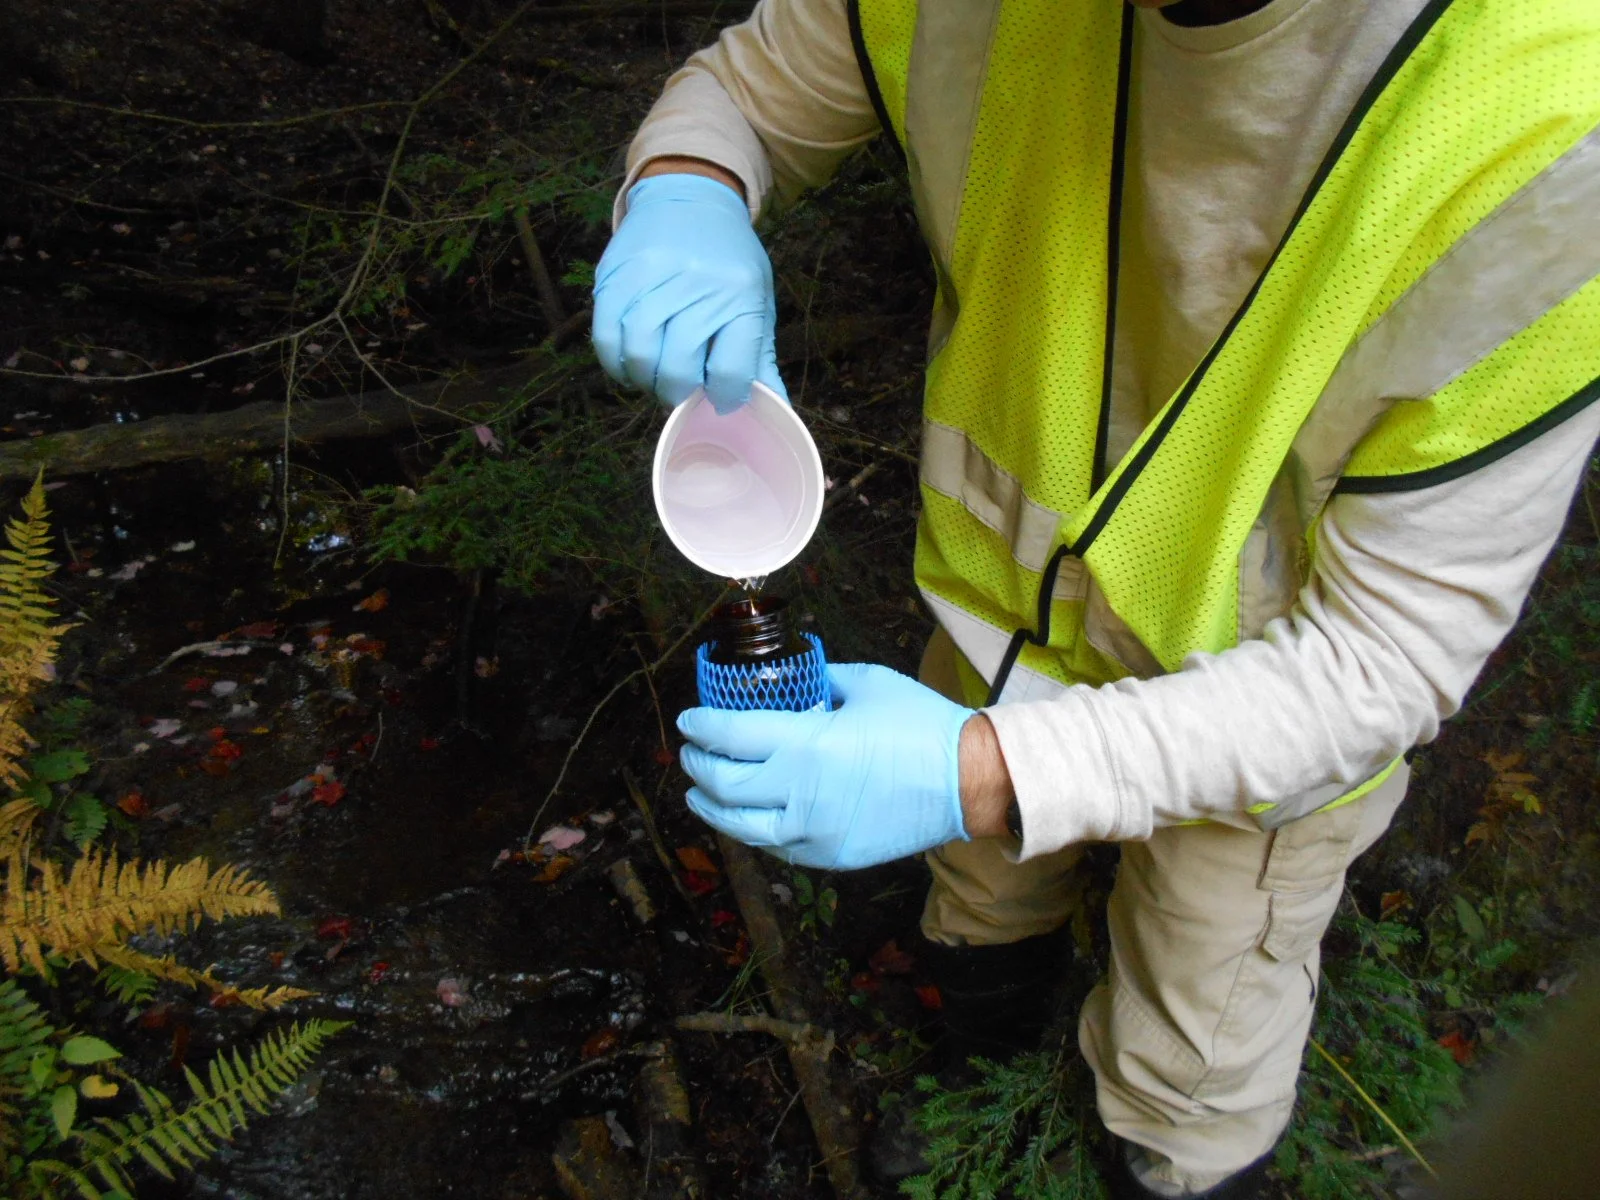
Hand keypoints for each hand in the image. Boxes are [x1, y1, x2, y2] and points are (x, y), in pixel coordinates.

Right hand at [591, 171, 785, 413]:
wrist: (692, 196)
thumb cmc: (729, 260)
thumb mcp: (756, 300)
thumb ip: (759, 357)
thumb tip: (774, 409)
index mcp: (739, 296)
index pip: (729, 371)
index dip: (723, 397)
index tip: (718, 398)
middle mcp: (697, 285)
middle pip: (679, 368)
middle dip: (679, 394)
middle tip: (681, 393)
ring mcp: (652, 278)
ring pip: (640, 356)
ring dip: (646, 381)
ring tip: (655, 378)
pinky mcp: (615, 276)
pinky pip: (606, 337)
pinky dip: (616, 363)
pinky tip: (630, 365)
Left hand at [677, 663, 972, 868]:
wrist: (969, 782)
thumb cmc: (921, 726)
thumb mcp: (866, 685)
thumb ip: (822, 682)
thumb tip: (797, 679)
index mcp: (805, 745)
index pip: (729, 737)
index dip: (701, 728)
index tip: (688, 721)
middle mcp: (798, 794)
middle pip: (724, 784)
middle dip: (698, 766)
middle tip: (690, 752)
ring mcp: (812, 832)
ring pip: (740, 826)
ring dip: (712, 806)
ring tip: (699, 793)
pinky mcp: (829, 855)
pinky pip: (776, 845)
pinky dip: (752, 829)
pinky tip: (745, 817)